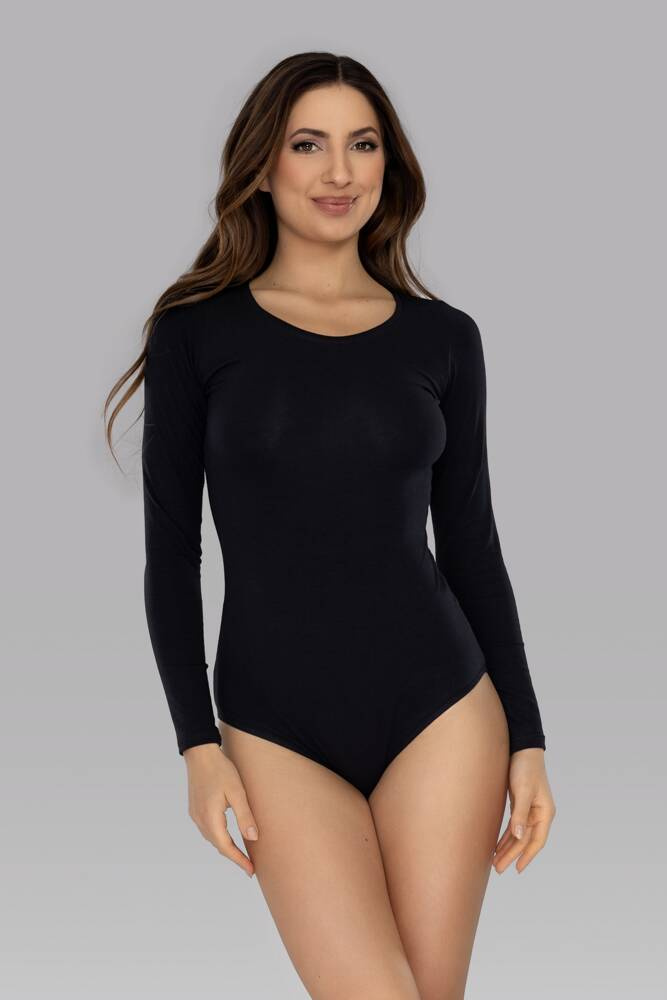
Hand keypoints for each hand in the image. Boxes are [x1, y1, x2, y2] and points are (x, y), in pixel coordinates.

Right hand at [183, 743, 258, 876]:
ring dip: (226, 847)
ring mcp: (195, 815)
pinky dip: (219, 837)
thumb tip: (253, 838)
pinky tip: (227, 836)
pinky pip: (208, 829)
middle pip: (218, 845)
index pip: (226, 847)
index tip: (251, 871)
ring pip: (212, 838)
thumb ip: (245, 816)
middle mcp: (200, 820)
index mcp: (210, 818)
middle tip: (250, 866)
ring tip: (241, 853)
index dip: (239, 860)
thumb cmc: (221, 770)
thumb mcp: (237, 792)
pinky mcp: (195, 809)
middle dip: (234, 856)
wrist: (200, 754)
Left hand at [492, 748, 555, 873]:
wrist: (522, 748)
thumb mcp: (523, 791)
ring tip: (495, 861)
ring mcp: (531, 810)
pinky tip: (498, 844)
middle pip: (525, 840)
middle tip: (498, 868)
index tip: (517, 869)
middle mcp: (540, 814)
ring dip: (508, 848)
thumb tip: (518, 837)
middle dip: (512, 855)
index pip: (536, 841)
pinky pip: (514, 825)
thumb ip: (520, 814)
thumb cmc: (525, 768)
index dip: (527, 856)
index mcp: (545, 812)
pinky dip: (506, 836)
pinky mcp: (521, 804)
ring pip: (519, 835)